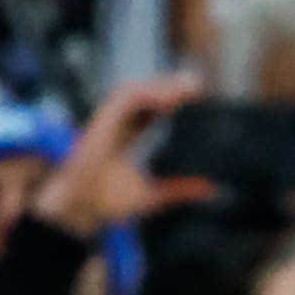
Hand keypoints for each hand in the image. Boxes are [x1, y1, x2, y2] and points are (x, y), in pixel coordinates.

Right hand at [31, 76, 214, 236]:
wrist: (84, 210)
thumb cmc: (108, 203)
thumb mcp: (155, 196)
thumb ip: (181, 190)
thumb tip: (210, 190)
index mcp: (128, 139)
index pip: (153, 113)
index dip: (173, 101)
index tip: (198, 98)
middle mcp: (118, 127)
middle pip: (147, 97)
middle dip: (171, 87)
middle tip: (198, 85)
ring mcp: (109, 123)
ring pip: (136, 92)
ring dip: (162, 86)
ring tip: (189, 86)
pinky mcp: (101, 122)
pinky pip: (125, 99)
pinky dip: (147, 94)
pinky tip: (168, 98)